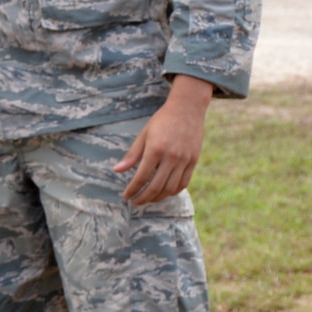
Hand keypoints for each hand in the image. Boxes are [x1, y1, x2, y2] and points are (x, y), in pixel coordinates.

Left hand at [115, 75, 212, 204]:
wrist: (188, 108)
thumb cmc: (163, 120)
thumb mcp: (144, 134)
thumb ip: (132, 154)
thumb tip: (117, 170)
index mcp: (156, 149)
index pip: (141, 177)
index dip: (132, 190)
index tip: (126, 196)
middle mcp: (171, 157)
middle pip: (155, 187)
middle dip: (143, 198)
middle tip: (134, 202)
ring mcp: (184, 160)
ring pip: (170, 188)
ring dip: (157, 198)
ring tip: (148, 199)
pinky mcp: (193, 160)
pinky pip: (183, 183)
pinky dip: (173, 191)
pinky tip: (165, 192)